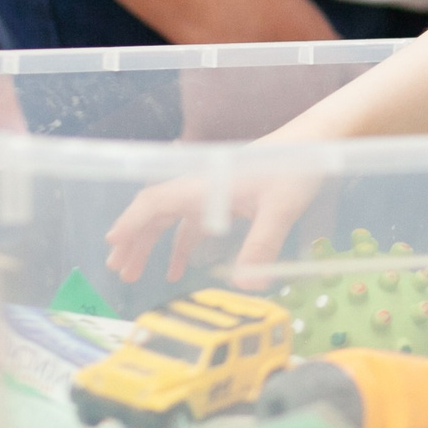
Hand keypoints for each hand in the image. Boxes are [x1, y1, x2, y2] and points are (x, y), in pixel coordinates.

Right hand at [103, 168, 320, 285]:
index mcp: (203, 184)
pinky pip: (194, 223)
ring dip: (152, 244)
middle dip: (134, 241)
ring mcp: (213, 191)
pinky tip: (178, 269)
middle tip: (118, 271)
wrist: (315, 142)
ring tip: (135, 274)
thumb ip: (262, 245)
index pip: (154, 203)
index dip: (130, 223)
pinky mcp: (227, 196)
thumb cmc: (296, 168)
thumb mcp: (280, 209)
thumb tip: (247, 285)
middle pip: (155, 213)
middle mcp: (201, 185)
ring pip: (172, 219)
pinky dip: (182, 245)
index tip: (111, 245)